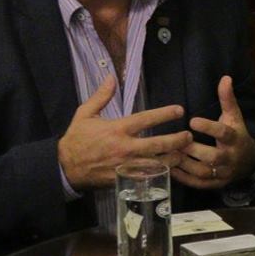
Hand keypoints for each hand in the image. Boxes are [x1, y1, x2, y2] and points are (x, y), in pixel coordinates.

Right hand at [56, 75, 189, 189]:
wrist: (65, 167)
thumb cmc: (76, 140)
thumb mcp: (85, 114)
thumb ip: (101, 96)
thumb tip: (111, 77)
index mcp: (117, 129)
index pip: (146, 119)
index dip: (165, 114)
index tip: (179, 110)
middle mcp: (124, 148)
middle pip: (158, 144)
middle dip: (177, 140)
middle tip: (189, 136)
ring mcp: (126, 165)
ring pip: (157, 163)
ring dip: (173, 158)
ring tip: (184, 153)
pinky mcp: (125, 179)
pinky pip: (148, 177)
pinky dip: (161, 174)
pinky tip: (170, 170)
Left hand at [173, 76, 254, 190]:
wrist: (248, 161)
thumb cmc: (236, 134)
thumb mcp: (234, 116)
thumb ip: (227, 99)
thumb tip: (225, 77)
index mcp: (234, 139)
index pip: (223, 133)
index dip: (209, 128)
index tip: (192, 121)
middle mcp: (230, 158)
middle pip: (212, 157)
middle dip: (194, 150)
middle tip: (177, 141)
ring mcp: (223, 173)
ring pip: (204, 172)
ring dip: (186, 164)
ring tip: (170, 154)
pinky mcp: (215, 184)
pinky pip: (199, 184)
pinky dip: (184, 178)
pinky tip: (170, 168)